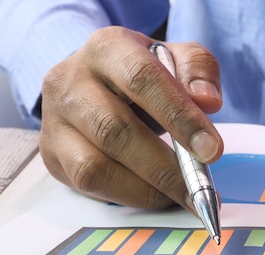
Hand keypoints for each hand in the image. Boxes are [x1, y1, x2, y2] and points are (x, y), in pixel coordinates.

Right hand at [38, 26, 223, 209]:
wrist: (98, 83)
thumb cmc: (144, 74)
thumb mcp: (177, 59)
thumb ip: (198, 71)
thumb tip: (207, 102)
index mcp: (107, 48)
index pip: (142, 79)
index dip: (179, 117)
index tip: (212, 150)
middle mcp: (70, 80)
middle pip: (115, 130)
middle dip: (166, 167)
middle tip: (202, 188)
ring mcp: (55, 120)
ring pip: (95, 165)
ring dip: (148, 189)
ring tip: (185, 196)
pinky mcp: (53, 153)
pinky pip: (89, 184)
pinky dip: (130, 196)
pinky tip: (158, 195)